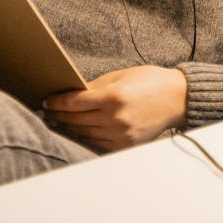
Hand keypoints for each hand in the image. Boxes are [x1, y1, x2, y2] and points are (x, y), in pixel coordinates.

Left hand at [43, 66, 187, 151]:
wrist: (177, 99)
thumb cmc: (149, 82)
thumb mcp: (119, 77)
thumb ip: (94, 87)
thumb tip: (70, 93)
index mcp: (113, 97)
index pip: (73, 102)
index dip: (55, 102)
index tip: (45, 101)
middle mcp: (115, 119)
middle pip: (75, 120)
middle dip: (58, 116)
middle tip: (46, 112)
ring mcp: (120, 135)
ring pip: (84, 134)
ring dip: (68, 128)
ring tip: (56, 122)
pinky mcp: (125, 146)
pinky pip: (97, 143)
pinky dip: (84, 137)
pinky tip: (76, 131)